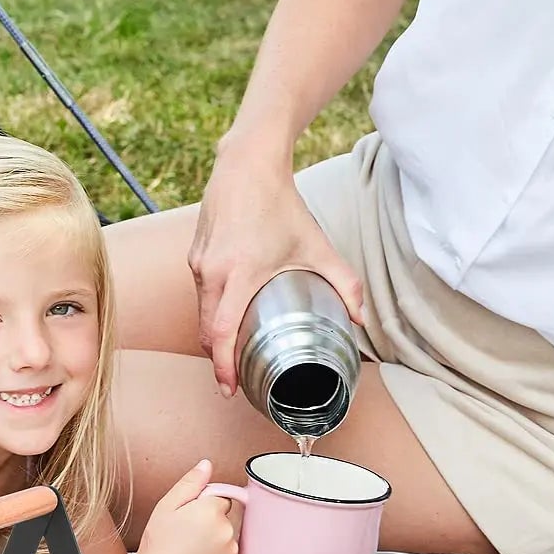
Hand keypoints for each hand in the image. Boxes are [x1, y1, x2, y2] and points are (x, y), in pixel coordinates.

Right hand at [129, 460, 240, 553]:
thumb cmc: (157, 548)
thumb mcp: (165, 508)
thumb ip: (190, 484)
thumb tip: (206, 465)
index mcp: (211, 510)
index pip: (222, 499)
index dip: (205, 508)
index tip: (191, 519)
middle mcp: (227, 530)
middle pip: (228, 519)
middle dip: (214, 524)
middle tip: (189, 538)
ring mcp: (232, 552)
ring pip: (230, 540)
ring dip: (218, 543)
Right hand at [189, 139, 364, 394]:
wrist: (246, 165)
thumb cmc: (281, 204)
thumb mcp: (317, 244)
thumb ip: (344, 282)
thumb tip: (359, 319)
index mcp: (238, 275)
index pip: (221, 334)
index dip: (222, 366)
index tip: (229, 388)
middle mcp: (211, 273)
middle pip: (207, 331)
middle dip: (217, 358)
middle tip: (233, 378)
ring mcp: (198, 264)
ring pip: (202, 311)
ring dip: (215, 331)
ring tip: (232, 346)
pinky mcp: (194, 255)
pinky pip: (201, 291)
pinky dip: (213, 306)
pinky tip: (228, 308)